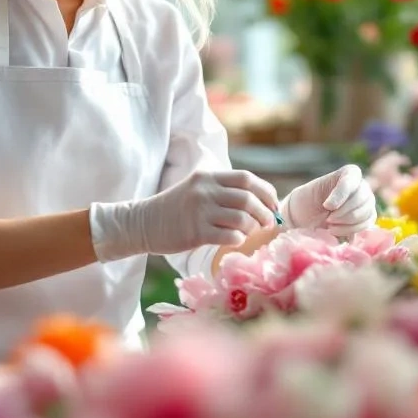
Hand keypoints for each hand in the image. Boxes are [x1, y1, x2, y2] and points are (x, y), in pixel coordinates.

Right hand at [89, 169, 279, 261]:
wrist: (143, 223)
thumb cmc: (175, 209)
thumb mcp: (197, 189)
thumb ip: (221, 190)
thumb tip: (258, 201)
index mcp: (208, 176)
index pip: (247, 179)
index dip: (266, 192)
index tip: (273, 204)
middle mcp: (205, 190)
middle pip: (248, 198)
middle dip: (265, 212)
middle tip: (268, 223)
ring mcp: (200, 211)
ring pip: (242, 218)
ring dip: (253, 227)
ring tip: (251, 233)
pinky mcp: (195, 232)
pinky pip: (228, 235)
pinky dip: (239, 239)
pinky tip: (236, 240)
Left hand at [278, 164, 375, 235]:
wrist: (306, 216)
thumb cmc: (307, 201)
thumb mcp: (310, 192)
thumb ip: (325, 193)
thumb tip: (336, 208)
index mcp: (349, 173)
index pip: (352, 179)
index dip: (341, 194)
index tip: (327, 206)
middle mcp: (361, 185)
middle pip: (362, 198)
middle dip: (343, 213)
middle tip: (327, 219)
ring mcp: (367, 202)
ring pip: (366, 213)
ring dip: (346, 223)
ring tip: (330, 225)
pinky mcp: (367, 217)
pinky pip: (366, 224)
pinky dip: (350, 230)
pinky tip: (336, 230)